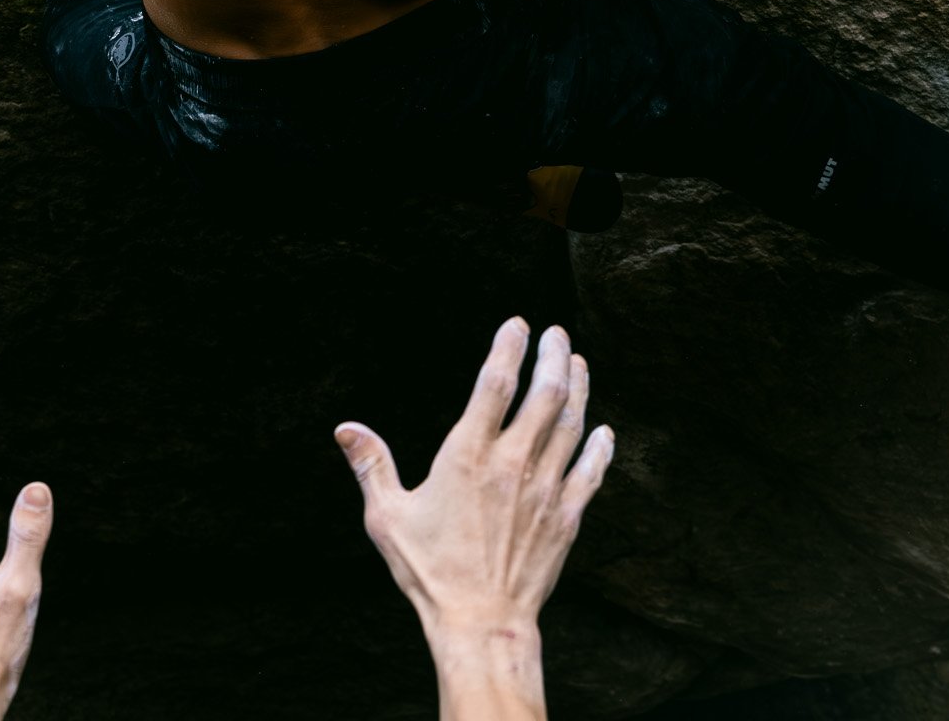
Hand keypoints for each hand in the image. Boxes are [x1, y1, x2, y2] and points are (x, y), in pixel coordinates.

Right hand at [335, 321, 611, 663]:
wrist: (482, 624)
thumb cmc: (431, 572)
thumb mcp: (388, 516)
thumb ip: (371, 466)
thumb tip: (345, 429)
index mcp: (468, 455)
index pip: (495, 384)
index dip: (508, 348)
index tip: (517, 324)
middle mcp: (512, 464)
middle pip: (544, 395)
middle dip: (552, 357)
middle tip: (556, 334)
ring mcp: (544, 490)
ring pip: (570, 425)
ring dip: (577, 389)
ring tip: (579, 363)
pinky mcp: (565, 518)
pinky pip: (590, 473)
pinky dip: (599, 448)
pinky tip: (604, 431)